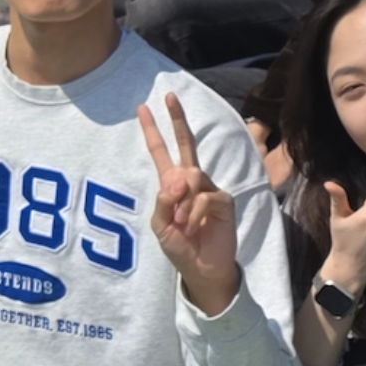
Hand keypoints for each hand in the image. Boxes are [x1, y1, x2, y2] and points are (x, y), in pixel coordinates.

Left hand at [137, 91, 240, 312]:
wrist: (201, 269)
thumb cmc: (180, 247)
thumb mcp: (160, 226)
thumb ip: (163, 200)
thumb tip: (180, 178)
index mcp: (171, 185)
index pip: (161, 152)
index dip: (153, 131)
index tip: (142, 108)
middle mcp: (191, 182)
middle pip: (186, 144)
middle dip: (177, 120)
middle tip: (169, 96)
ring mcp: (209, 189)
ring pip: (192, 177)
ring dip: (182, 204)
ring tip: (181, 225)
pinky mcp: (223, 201)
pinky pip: (204, 197)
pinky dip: (194, 214)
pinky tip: (193, 229)